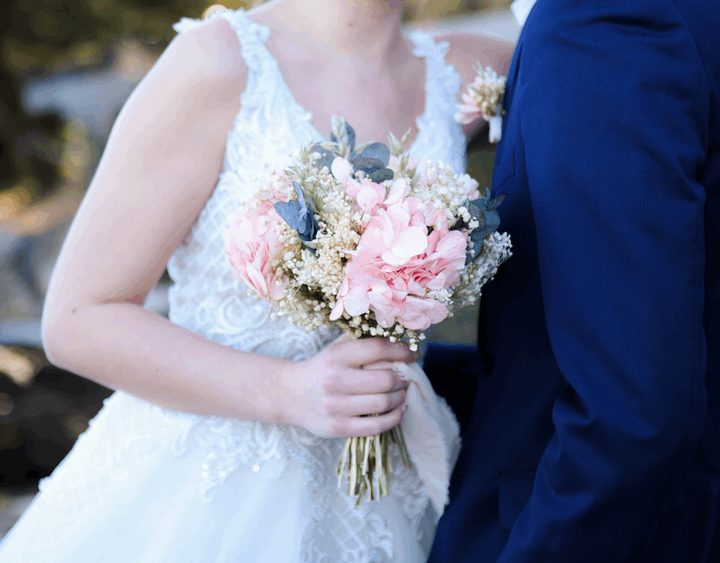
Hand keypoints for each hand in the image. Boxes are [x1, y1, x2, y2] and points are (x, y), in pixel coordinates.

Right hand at [277, 336, 413, 437]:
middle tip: (407, 375)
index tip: (410, 353)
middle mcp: (334, 380)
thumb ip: (362, 338)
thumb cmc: (323, 367)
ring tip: (403, 391)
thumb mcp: (337, 347)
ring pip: (383, 402)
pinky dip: (395, 417)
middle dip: (403, 377)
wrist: (292, 394)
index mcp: (336, 356)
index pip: (377, 349)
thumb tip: (398, 333)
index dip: (400, 350)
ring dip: (401, 396)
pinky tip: (399, 409)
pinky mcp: (339, 427)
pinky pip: (376, 426)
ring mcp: (336, 406)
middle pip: (385, 379)